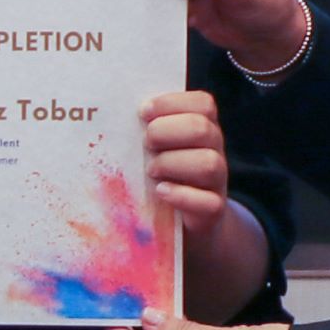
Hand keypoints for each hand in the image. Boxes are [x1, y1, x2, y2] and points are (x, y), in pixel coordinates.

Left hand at [142, 90, 272, 319]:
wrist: (185, 227)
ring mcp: (216, 183)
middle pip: (204, 129)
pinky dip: (181, 196)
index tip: (142, 112)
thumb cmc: (163, 178)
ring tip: (150, 171)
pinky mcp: (212, 213)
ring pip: (209, 164)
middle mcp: (214, 152)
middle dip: (167, 132)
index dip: (172, 102)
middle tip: (146, 143)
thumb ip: (148, 131)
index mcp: (203, 129)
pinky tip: (160, 192)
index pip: (202, 104)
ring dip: (172, 163)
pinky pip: (209, 203)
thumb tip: (112, 112)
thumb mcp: (158, 151)